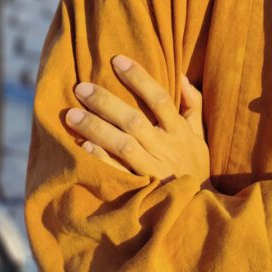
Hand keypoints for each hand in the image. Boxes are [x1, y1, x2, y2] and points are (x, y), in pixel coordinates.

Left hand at [65, 55, 210, 187]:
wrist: (195, 212)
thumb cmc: (194, 168)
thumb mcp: (200, 136)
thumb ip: (192, 105)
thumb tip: (181, 74)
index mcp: (179, 131)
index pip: (159, 98)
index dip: (139, 78)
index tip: (117, 60)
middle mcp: (165, 148)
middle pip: (134, 121)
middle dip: (106, 102)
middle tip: (81, 87)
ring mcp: (152, 170)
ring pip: (122, 145)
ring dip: (96, 128)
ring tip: (71, 114)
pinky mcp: (140, 191)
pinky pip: (117, 174)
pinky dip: (101, 160)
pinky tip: (82, 147)